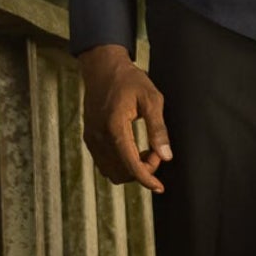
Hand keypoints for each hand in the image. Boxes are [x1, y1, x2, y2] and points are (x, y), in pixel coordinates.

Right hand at [79, 45, 172, 192]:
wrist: (102, 67)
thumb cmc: (129, 80)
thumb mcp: (151, 99)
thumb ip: (158, 128)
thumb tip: (166, 155)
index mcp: (114, 127)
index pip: (130, 163)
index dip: (146, 178)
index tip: (160, 187)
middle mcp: (98, 136)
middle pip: (121, 172)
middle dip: (142, 171)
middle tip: (157, 152)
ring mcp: (91, 138)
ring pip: (111, 171)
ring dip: (131, 169)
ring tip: (147, 150)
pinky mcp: (89, 137)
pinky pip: (104, 162)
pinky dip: (120, 164)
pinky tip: (134, 150)